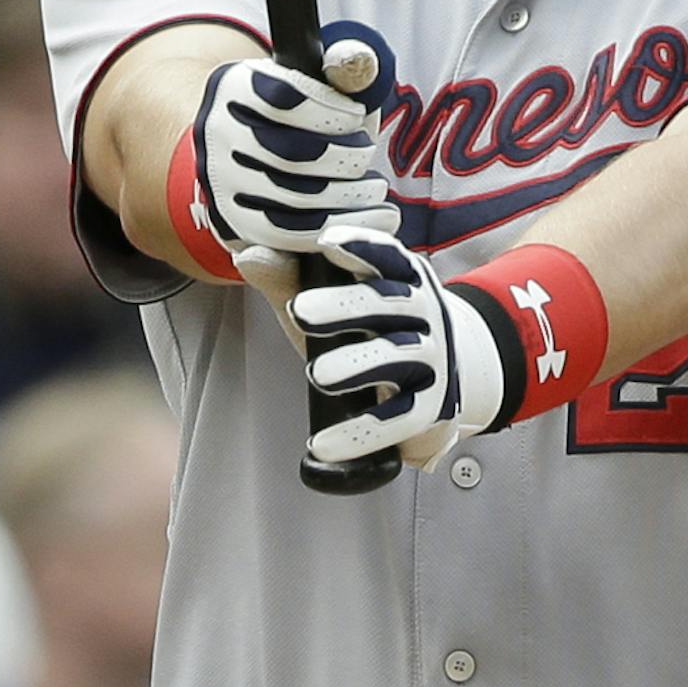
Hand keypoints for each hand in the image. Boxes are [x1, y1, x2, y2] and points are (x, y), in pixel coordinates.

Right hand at [193, 22, 399, 256]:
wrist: (250, 151)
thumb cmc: (302, 113)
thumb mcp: (321, 81)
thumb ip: (345, 67)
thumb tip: (355, 61)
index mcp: (234, 86)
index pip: (285, 96)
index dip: (330, 110)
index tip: (358, 116)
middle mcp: (217, 133)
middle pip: (290, 152)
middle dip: (344, 156)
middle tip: (367, 154)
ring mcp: (221, 182)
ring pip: (292, 198)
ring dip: (347, 196)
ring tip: (373, 189)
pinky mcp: (234, 222)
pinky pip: (285, 234)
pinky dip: (335, 226)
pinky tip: (368, 218)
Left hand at [294, 227, 505, 471]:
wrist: (439, 372)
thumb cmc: (371, 326)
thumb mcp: (329, 298)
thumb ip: (289, 278)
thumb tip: (247, 256)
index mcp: (400, 276)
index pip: (384, 255)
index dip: (359, 246)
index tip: (325, 243)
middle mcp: (422, 311)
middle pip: (385, 303)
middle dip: (344, 306)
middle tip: (300, 310)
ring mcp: (430, 357)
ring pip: (395, 356)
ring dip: (358, 364)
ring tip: (318, 374)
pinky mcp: (432, 405)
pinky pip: (400, 417)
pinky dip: (362, 432)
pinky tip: (324, 443)